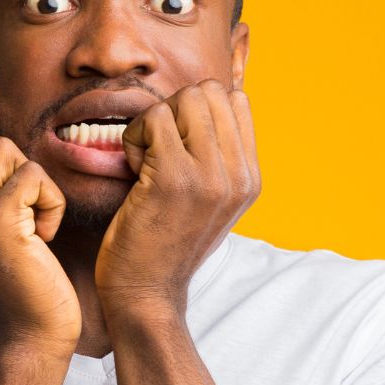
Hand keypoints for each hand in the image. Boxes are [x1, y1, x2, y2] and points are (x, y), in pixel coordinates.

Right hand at [0, 131, 80, 360]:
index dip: (11, 174)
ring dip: (37, 187)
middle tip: (31, 222)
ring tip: (36, 231)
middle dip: (22, 173)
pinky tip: (46, 240)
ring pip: (9, 152)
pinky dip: (52, 203)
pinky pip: (33, 176)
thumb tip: (6, 154)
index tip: (21, 220)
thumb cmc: (28, 293)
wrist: (31, 343)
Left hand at [95, 79, 260, 319]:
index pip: (236, 100)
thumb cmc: (166, 242)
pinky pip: (153, 120)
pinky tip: (133, 172)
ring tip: (147, 162)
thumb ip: (219, 157)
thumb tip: (208, 102)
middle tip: (158, 152)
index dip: (199, 111)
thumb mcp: (211, 201)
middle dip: (175, 111)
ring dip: (153, 123)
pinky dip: (134, 138)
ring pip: (183, 99)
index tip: (180, 147)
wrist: (146, 293)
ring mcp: (211, 176)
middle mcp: (239, 176)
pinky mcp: (175, 178)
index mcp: (251, 178)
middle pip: (209, 91)